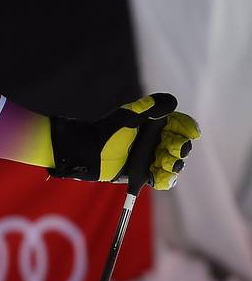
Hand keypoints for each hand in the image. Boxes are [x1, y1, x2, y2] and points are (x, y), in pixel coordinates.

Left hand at [50, 92, 200, 189]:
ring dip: (173, 164)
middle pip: (182, 146)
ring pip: (175, 164)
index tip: (190, 133)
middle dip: (180, 148)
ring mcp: (153, 158)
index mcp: (156, 124)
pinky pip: (163, 179)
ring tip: (162, 162)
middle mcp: (157, 141)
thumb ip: (150, 107)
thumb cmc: (108, 131)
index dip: (187, 128)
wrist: (90, 152)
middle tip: (172, 149)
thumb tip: (173, 101)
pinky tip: (156, 177)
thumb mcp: (128, 116)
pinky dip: (164, 179)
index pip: (180, 125)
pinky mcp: (146, 173)